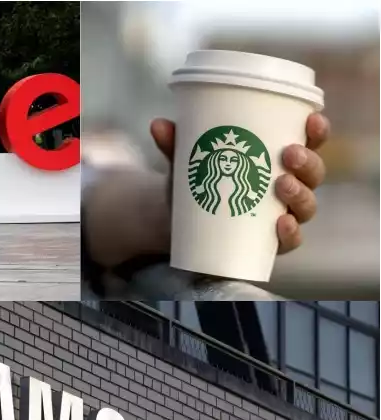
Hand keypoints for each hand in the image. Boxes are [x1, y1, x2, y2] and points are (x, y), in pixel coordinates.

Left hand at [150, 112, 329, 253]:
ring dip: (300, 194)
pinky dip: (289, 233)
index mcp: (279, 158)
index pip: (309, 142)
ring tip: (281, 185)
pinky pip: (289, 241)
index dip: (317, 131)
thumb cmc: (196, 181)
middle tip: (288, 154)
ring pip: (306, 205)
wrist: (178, 224)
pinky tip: (281, 223)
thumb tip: (158, 125)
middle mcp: (288, 186)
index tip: (312, 121)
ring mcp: (282, 215)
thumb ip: (175, 144)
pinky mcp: (269, 242)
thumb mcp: (187, 162)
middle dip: (307, 162)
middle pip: (313, 174)